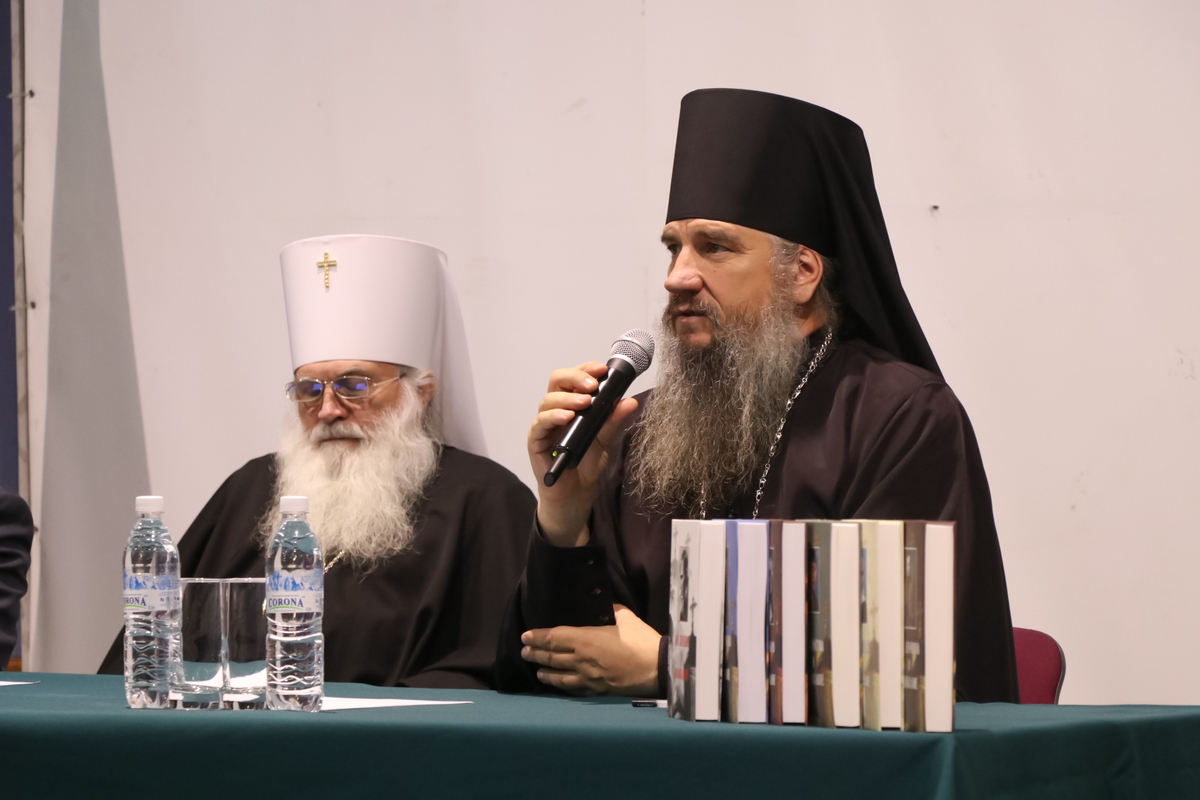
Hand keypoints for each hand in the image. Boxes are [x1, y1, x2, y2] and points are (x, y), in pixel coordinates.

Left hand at [520, 604, 660, 696]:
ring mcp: (588, 677)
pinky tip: (558, 685)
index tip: (525, 636)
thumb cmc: (642, 641)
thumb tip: (607, 604)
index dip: (537, 637)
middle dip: (535, 653)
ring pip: (559, 675)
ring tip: (536, 670)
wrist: (657, 669)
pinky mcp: (597, 690)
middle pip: (551, 657)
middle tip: (524, 651)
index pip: (554, 638)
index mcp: (586, 639)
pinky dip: (562, 686)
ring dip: (545, 672)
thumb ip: (613, 610)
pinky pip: (574, 688)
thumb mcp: (627, 618)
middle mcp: (582, 660)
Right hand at [528, 363, 637, 546]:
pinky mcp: (535, 441)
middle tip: (593, 383)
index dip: (586, 369)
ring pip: (548, 400)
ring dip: (567, 398)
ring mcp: (544, 425)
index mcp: (572, 404)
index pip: (575, 378)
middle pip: (557, 381)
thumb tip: (629, 401)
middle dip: (575, 377)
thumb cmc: (584, 464)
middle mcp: (556, 410)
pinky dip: (552, 417)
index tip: (603, 370)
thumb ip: (613, 420)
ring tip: (585, 402)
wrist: (575, 494)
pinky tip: (567, 417)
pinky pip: (539, 424)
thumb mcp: (604, 439)